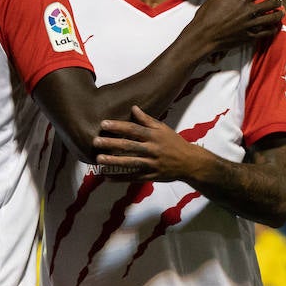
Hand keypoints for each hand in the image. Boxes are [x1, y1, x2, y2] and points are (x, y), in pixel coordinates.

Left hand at [92, 105, 206, 182]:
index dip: (118, 126)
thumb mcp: (163, 129)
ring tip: (99, 159)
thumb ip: (147, 120)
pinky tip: (107, 177)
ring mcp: (152, 164)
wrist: (190, 163)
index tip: (104, 124)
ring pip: (130, 163)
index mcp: (154, 136)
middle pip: (130, 146)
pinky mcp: (151, 176)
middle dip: (112, 143)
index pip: (134, 130)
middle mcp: (152, 149)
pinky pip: (133, 177)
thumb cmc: (174, 143)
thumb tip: (134, 107)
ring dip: (114, 161)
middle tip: (95, 141)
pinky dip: (120, 178)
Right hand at [188, 0, 283, 53]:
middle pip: (269, 4)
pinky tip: (275, 28)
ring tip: (281, 13)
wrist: (204, 36)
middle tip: (279, 1)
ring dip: (278, 14)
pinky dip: (272, 29)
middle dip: (276, 1)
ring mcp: (251, 24)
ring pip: (271, 18)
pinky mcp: (250, 37)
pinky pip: (266, 33)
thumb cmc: (206, 15)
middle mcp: (249, 11)